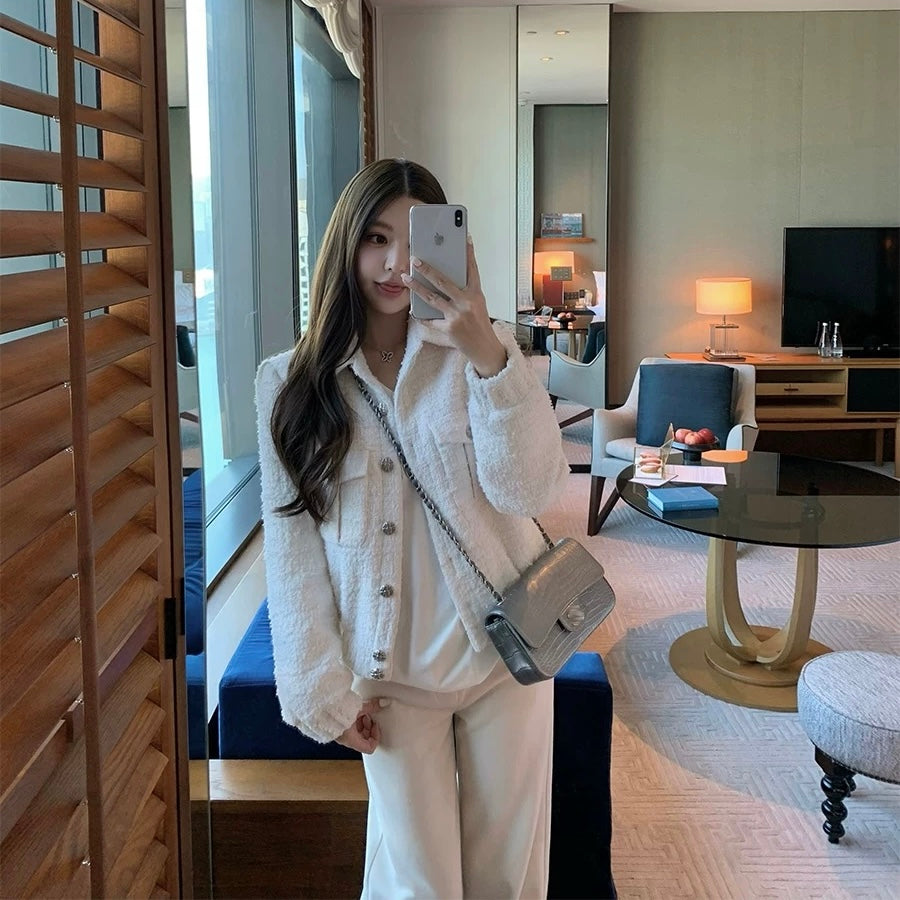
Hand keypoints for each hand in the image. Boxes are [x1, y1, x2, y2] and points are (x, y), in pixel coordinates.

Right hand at [335, 699, 381, 753]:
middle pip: (363, 740)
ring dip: (360, 723)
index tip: (376, 725)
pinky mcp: (334, 728)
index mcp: (352, 740)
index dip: (376, 737)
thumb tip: (382, 703)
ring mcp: (339, 735)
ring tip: (359, 711)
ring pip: (356, 734)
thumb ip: (372, 706)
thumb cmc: (335, 711)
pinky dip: (352, 720)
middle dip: (368, 728)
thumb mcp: (358, 708)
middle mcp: (346, 740)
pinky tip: (351, 710)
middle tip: (368, 716)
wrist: (319, 707)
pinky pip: (348, 728)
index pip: (369, 748)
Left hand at [401, 235, 506, 377]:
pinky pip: (430, 320)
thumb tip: (445, 281)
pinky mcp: (449, 328)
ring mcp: (457, 316)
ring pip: (432, 298)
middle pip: (444, 282)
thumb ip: (464, 293)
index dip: (469, 254)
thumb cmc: (479, 325)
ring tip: (406, 278)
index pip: (472, 270)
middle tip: (415, 259)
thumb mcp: (477, 305)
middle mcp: (467, 303)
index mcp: (476, 295)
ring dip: (417, 287)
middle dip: (427, 269)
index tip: (466, 239)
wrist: (484, 349)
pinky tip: (412, 309)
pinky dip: (420, 315)